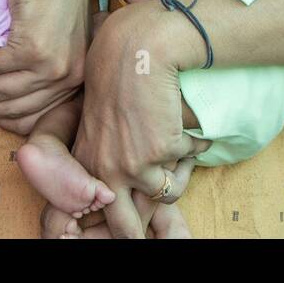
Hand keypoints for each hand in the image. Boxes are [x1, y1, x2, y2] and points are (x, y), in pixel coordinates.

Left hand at [71, 2, 210, 237]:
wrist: (135, 48)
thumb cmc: (117, 73)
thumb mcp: (100, 119)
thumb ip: (107, 152)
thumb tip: (135, 187)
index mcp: (88, 162)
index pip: (103, 212)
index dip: (123, 222)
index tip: (135, 221)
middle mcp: (107, 170)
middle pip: (126, 228)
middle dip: (140, 234)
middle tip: (154, 234)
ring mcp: (134, 165)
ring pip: (167, 192)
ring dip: (180, 170)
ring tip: (182, 147)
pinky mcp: (161, 151)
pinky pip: (190, 156)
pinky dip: (195, 141)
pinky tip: (188, 120)